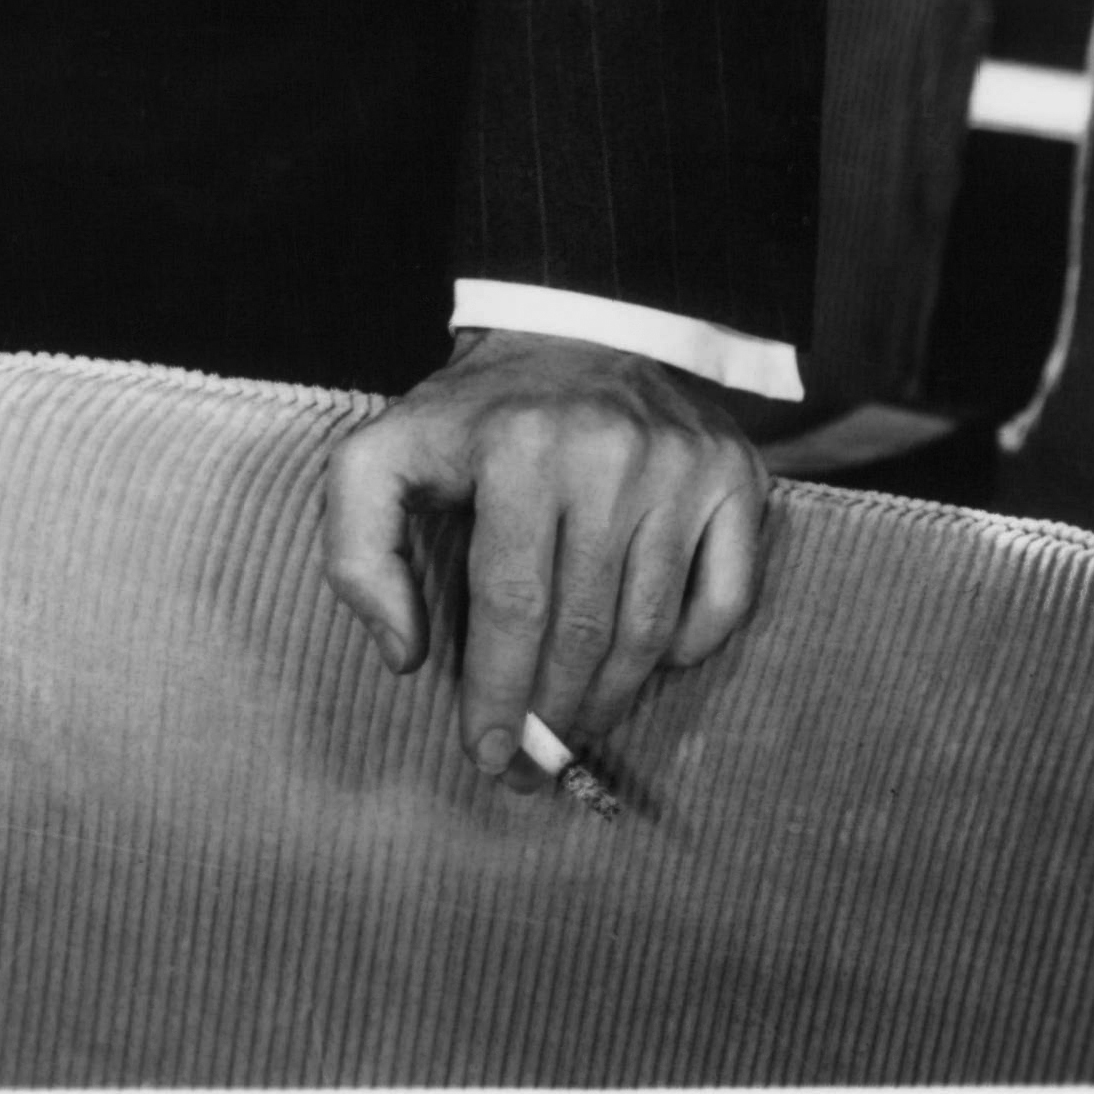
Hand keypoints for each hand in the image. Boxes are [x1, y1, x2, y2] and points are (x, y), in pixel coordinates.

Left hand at [321, 329, 767, 785]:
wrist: (576, 328)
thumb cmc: (474, 416)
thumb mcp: (382, 455)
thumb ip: (358, 550)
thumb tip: (405, 656)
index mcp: (516, 449)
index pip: (510, 605)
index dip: (498, 693)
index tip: (486, 753)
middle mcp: (609, 456)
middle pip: (582, 628)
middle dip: (553, 714)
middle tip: (532, 765)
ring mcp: (682, 467)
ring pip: (649, 627)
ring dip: (610, 699)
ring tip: (576, 733)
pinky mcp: (736, 478)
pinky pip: (725, 599)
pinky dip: (690, 649)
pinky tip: (647, 666)